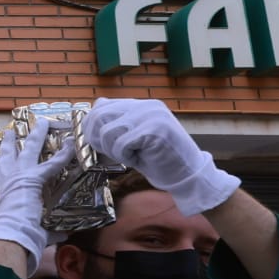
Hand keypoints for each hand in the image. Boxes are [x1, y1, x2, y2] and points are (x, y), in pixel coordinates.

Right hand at [0, 118, 72, 256]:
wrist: (11, 231)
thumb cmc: (16, 233)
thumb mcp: (31, 230)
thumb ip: (49, 231)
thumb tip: (63, 236)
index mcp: (3, 193)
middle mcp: (7, 181)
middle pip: (8, 156)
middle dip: (9, 143)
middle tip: (9, 132)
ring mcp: (19, 176)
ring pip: (29, 150)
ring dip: (37, 136)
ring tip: (42, 123)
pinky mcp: (33, 177)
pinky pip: (53, 163)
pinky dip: (64, 155)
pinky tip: (71, 144)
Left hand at [82, 98, 239, 215]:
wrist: (186, 174)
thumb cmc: (157, 159)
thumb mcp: (132, 137)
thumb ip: (118, 121)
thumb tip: (96, 104)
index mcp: (141, 105)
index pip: (101, 107)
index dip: (92, 128)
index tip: (100, 144)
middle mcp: (146, 105)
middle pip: (99, 116)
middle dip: (99, 140)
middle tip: (116, 153)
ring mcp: (151, 115)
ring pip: (107, 132)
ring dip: (114, 151)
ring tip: (132, 155)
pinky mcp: (154, 129)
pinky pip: (121, 144)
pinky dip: (126, 157)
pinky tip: (140, 158)